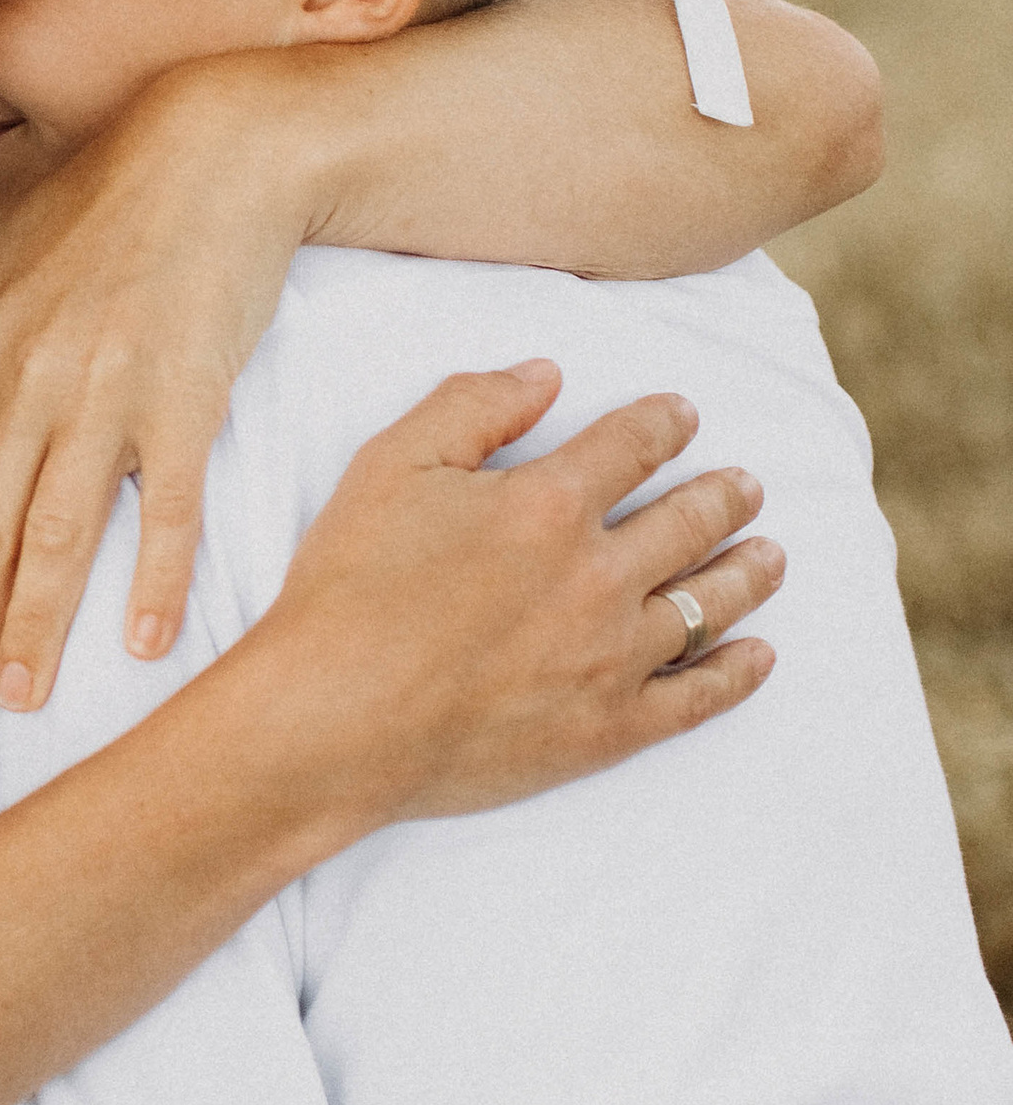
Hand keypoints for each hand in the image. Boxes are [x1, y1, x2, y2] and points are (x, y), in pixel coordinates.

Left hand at [0, 58, 305, 715]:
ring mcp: (107, 398)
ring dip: (37, 626)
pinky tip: (141, 641)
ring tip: (23, 693)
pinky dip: (152, 581)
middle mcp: (28, 384)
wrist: (213, 155)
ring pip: (57, 537)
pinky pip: (162, 511)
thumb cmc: (99, 201)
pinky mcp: (187, 402)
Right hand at [265, 361, 784, 836]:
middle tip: (748, 485)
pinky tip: (758, 655)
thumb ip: (473, 405)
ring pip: (707, 604)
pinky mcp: (608, 729)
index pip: (632, 446)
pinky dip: (737, 673)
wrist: (333, 721)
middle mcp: (600, 576)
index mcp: (550, 504)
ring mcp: (611, 657)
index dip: (665, 423)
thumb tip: (546, 375)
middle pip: (688, 521)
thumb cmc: (350, 588)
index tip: (686, 415)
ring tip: (771, 555)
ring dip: (747, 573)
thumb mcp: (390, 464)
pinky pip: (697, 697)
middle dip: (725, 495)